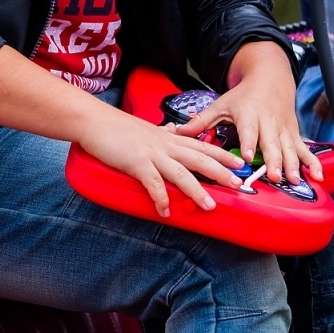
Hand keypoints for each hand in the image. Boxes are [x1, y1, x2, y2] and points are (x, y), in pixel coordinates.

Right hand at [77, 107, 243, 217]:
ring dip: (197, 190)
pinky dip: (161, 198)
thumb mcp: (146, 128)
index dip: (222, 154)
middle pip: (199, 158)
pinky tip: (165, 211)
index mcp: (168, 138)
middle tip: (237, 183)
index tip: (239, 163)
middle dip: (219, 172)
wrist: (94, 121)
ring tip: (210, 205)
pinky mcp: (137, 163)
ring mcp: (152, 153)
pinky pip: (153, 183)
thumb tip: (174, 131)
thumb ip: (162, 133)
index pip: (201, 145)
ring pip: (181, 173)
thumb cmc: (117, 126)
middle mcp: (165, 145)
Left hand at [176, 41, 321, 186]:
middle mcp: (268, 123)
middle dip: (274, 160)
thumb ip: (201, 121)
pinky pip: (304, 150)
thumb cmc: (242, 97)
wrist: (270, 79)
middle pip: (272, 143)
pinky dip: (313, 163)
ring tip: (294, 181)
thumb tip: (177, 133)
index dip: (250, 143)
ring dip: (293, 165)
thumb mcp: (221, 104)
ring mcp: (283, 129)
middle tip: (274, 176)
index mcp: (249, 115)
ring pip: (290, 149)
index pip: (249, 131)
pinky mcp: (294, 135)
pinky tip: (317, 176)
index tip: (247, 156)